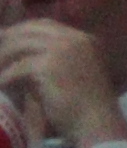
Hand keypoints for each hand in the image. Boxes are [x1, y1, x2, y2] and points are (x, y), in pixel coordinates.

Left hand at [0, 16, 126, 147]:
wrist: (97, 123)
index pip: (46, 25)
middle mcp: (74, 39)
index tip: (7, 39)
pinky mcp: (49, 65)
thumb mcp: (74, 74)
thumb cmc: (87, 105)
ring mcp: (62, 50)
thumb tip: (22, 55)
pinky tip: (0, 84)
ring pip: (20, 45)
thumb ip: (54, 60)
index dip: (23, 30)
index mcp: (84, 40)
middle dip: (8, 38)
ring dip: (3, 58)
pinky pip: (17, 67)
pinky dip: (5, 77)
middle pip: (31, 29)